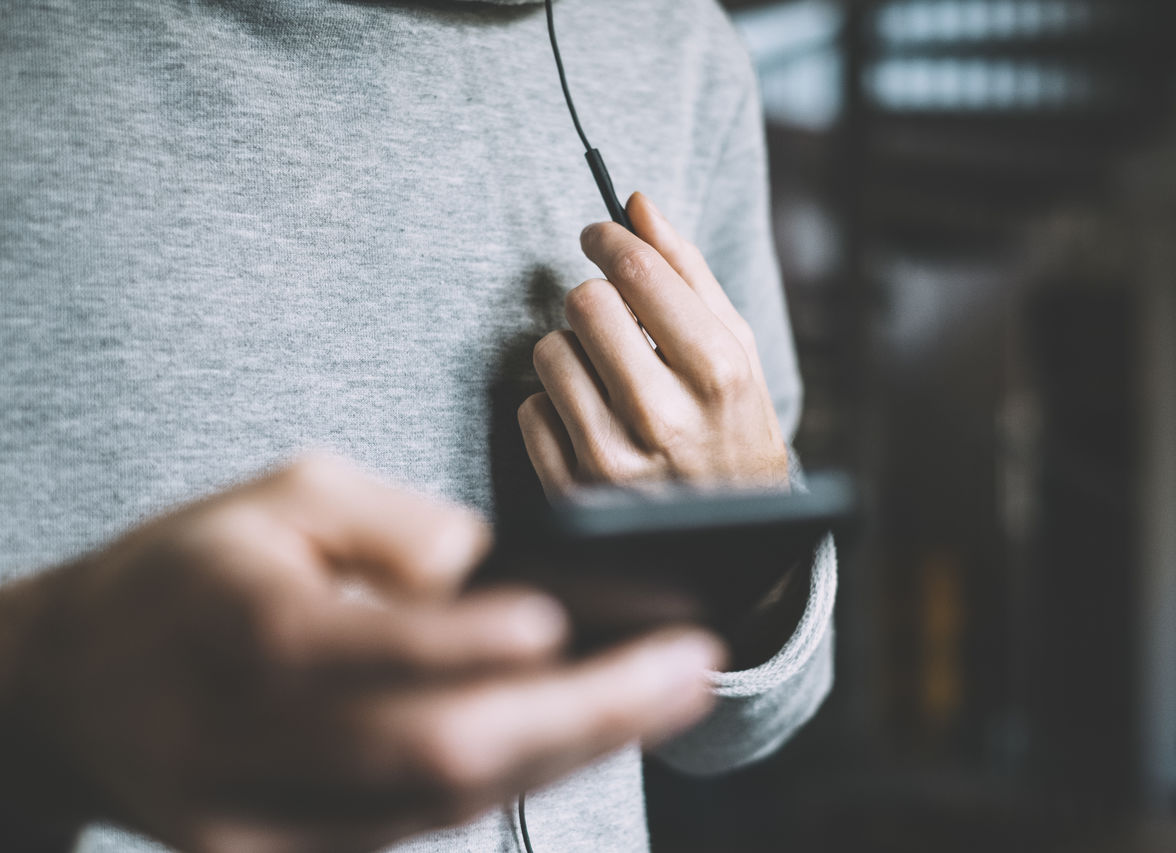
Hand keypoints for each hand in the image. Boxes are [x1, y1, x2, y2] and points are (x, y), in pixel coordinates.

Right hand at [0, 455, 723, 852]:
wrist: (78, 684)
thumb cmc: (199, 568)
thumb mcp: (281, 494)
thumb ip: (389, 525)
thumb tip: (495, 575)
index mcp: (236, 624)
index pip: (361, 648)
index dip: (465, 643)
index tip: (566, 619)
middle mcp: (242, 739)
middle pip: (432, 750)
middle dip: (581, 712)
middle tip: (690, 666)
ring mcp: (256, 822)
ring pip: (440, 807)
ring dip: (572, 751)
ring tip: (669, 694)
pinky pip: (417, 833)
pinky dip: (515, 782)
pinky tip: (590, 733)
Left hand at [518, 192, 788, 495]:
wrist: (731, 539)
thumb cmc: (732, 430)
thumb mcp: (736, 352)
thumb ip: (688, 273)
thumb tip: (637, 203)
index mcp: (715, 372)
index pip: (637, 270)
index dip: (609, 238)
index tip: (600, 234)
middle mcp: (662, 416)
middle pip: (585, 302)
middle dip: (596, 300)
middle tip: (612, 316)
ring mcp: (612, 459)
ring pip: (548, 351)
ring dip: (573, 354)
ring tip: (609, 380)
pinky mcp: (571, 491)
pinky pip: (529, 409)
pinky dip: (554, 407)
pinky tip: (591, 422)